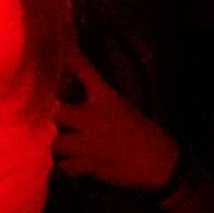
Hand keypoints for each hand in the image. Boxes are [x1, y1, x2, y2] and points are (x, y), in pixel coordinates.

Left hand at [53, 65, 180, 194]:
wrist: (157, 162)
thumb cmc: (140, 132)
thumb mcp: (120, 107)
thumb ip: (97, 101)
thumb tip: (70, 95)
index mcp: (106, 98)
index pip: (84, 71)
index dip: (69, 57)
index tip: (60, 45)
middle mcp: (94, 117)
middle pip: (58, 113)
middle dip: (57, 119)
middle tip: (60, 122)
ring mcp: (89, 142)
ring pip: (57, 142)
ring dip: (60, 145)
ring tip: (65, 146)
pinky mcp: (88, 164)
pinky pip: (65, 165)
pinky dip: (67, 166)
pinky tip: (72, 164)